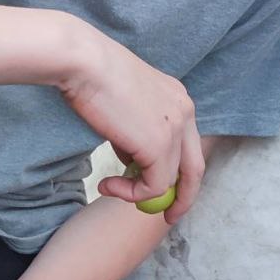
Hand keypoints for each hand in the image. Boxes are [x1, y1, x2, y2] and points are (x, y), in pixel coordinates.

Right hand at [59, 21, 204, 223]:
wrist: (84, 63)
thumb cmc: (92, 77)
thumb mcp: (122, 106)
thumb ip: (133, 131)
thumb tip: (130, 157)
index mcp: (178, 99)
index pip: (188, 145)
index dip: (178, 172)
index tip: (161, 190)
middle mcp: (185, 112)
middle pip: (195, 168)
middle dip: (183, 197)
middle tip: (168, 217)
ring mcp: (176, 129)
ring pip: (169, 180)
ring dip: (138, 194)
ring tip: (109, 188)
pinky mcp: (160, 146)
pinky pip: (153, 186)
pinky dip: (130, 194)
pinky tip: (106, 185)